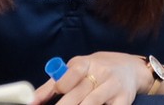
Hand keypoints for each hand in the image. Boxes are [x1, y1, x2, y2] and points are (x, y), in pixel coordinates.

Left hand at [30, 53, 147, 104]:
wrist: (132, 69)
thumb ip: (54, 85)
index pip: (71, 74)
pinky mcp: (124, 100)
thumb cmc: (97, 70)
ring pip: (92, 104)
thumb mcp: (77, 69)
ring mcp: (113, 87)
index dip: (60, 87)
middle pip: (79, 94)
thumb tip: (31, 101)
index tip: (48, 98)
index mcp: (85, 63)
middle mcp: (100, 73)